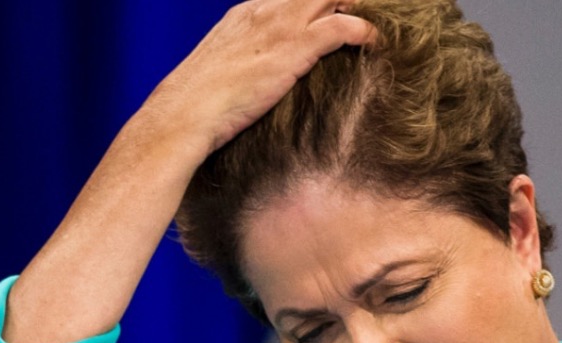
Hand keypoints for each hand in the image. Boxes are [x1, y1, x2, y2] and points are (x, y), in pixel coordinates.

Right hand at [139, 0, 375, 155]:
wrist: (185, 114)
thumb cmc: (200, 105)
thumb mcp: (225, 73)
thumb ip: (247, 66)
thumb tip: (259, 84)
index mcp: (246, 13)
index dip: (317, 4)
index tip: (337, 13)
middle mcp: (264, 11)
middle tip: (367, 12)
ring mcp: (280, 26)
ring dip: (357, 8)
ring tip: (376, 24)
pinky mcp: (294, 48)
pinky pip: (342, 28)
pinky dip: (363, 31)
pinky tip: (375, 41)